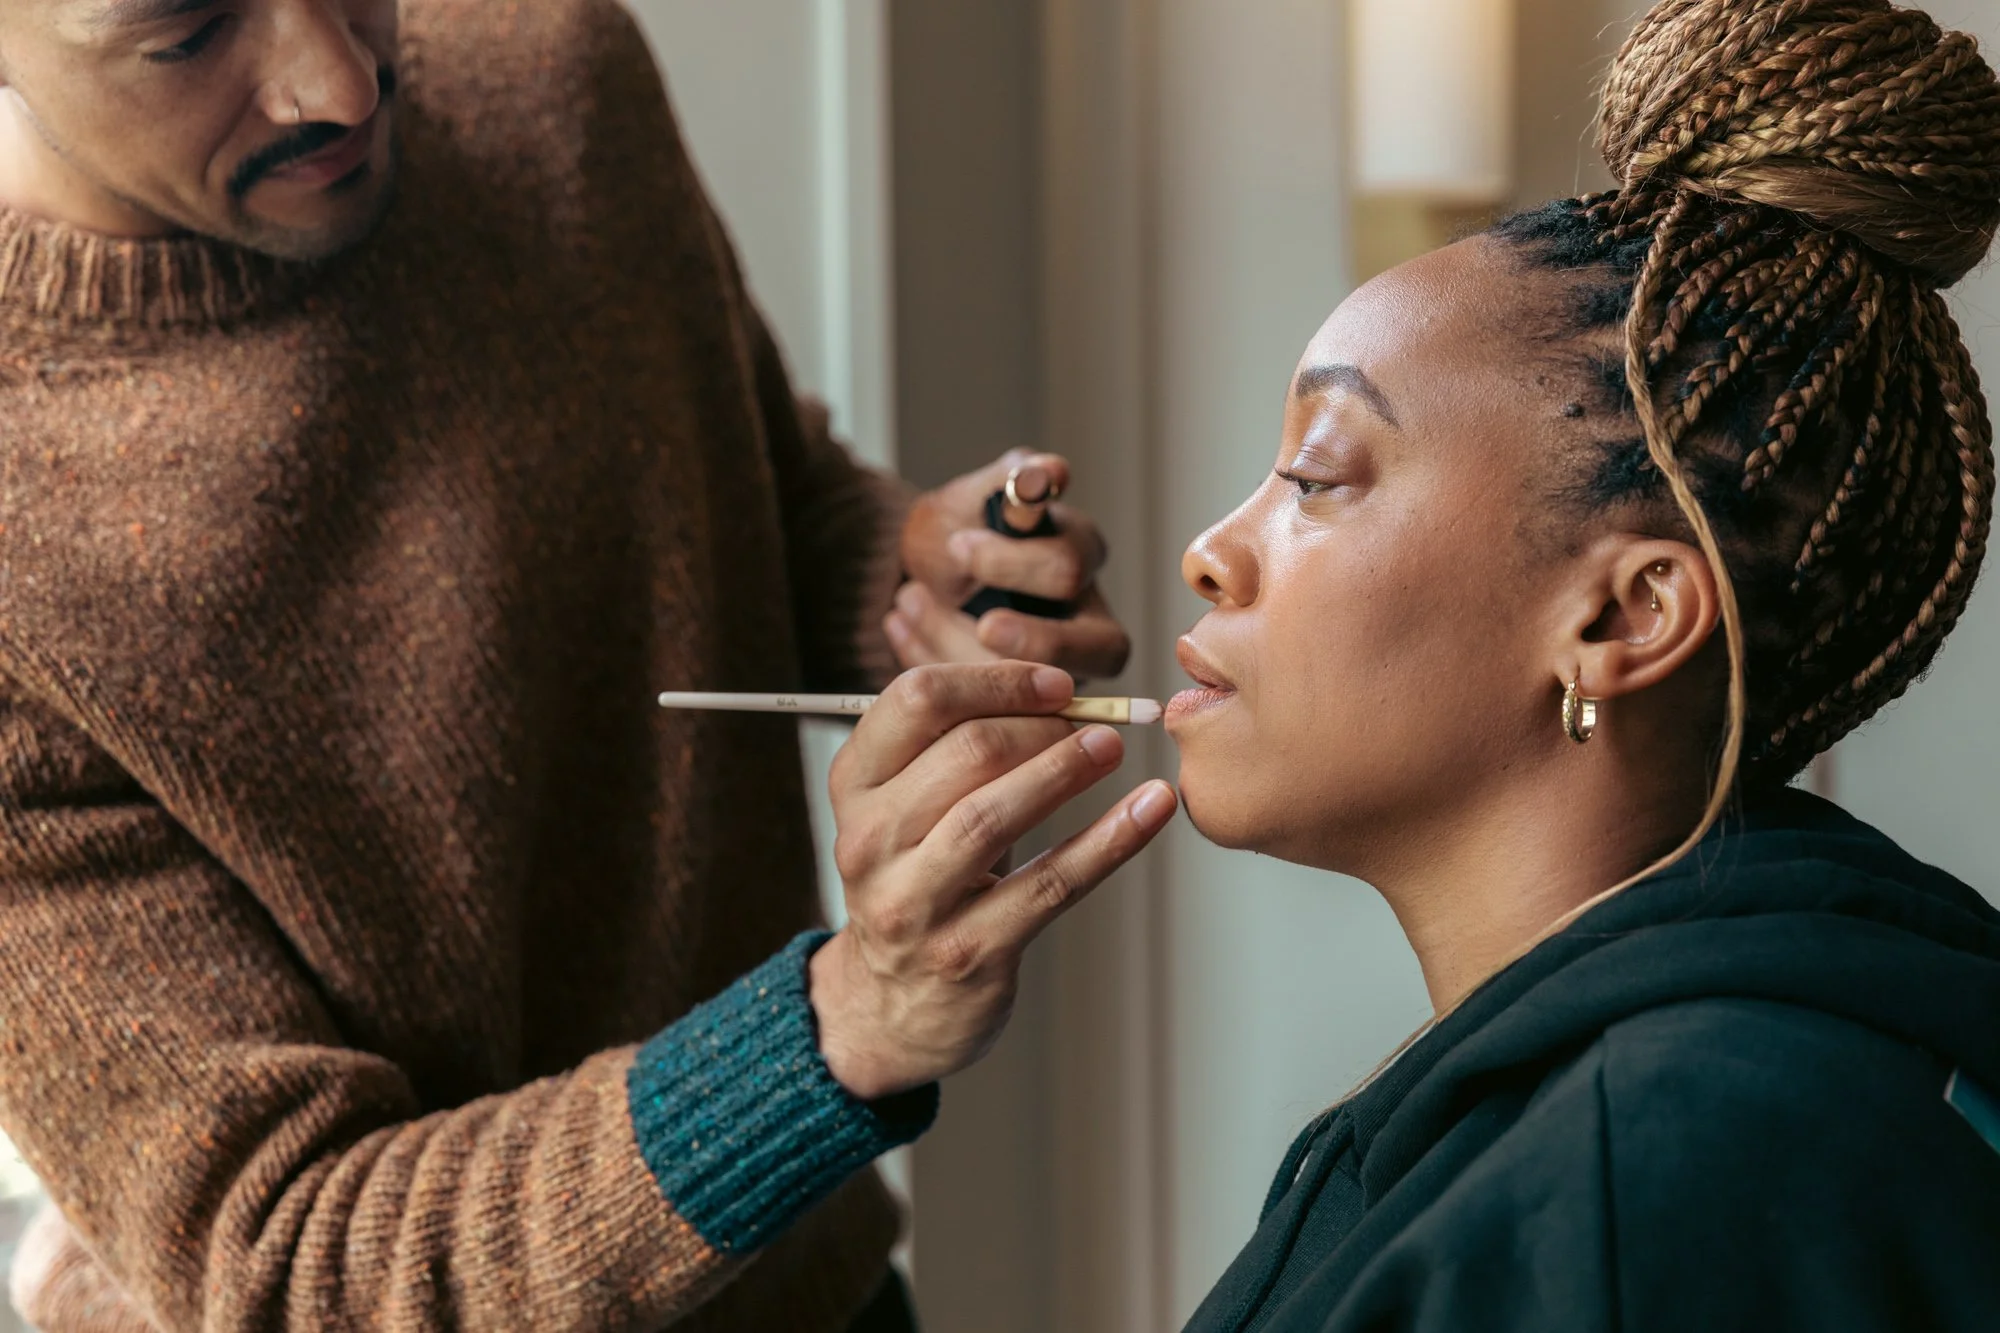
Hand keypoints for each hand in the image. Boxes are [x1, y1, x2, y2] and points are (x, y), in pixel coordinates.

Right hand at [809, 662, 1177, 1100]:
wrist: (888, 1006)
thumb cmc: (918, 881)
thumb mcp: (907, 807)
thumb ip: (955, 744)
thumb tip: (1058, 688)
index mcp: (855, 787)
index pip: (914, 700)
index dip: (994, 680)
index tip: (1055, 685)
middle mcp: (871, 841)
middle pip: (961, 754)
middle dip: (1039, 725)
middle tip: (1095, 721)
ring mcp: (915, 903)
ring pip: (992, 817)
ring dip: (1064, 771)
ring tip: (1112, 749)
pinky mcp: (969, 952)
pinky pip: (1050, 885)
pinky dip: (1110, 841)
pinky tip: (1150, 809)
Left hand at [897, 450, 1131, 680]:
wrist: (923, 568)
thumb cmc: (960, 529)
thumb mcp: (975, 497)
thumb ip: (1009, 481)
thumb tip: (1049, 472)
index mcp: (1080, 553)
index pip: (1070, 568)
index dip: (1012, 564)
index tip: (959, 547)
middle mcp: (1088, 616)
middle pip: (1085, 644)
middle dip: (1016, 632)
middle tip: (951, 603)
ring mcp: (1062, 667)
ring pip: (1037, 685)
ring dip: (958, 647)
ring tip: (907, 603)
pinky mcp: (1027, 702)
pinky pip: (997, 707)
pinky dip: (937, 663)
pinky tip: (901, 627)